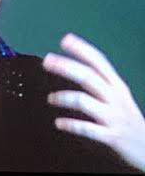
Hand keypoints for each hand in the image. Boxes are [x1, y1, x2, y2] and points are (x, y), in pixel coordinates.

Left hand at [45, 34, 144, 170]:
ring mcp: (113, 117)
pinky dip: (71, 124)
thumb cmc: (127, 120)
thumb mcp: (117, 98)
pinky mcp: (111, 135)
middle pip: (89, 77)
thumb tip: (72, 70)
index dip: (82, 50)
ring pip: (85, 101)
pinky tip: (59, 122)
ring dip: (64, 97)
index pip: (99, 62)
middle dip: (67, 67)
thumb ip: (98, 85)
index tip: (65, 39)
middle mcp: (116, 98)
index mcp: (117, 87)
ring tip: (50, 98)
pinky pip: (87, 128)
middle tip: (47, 61)